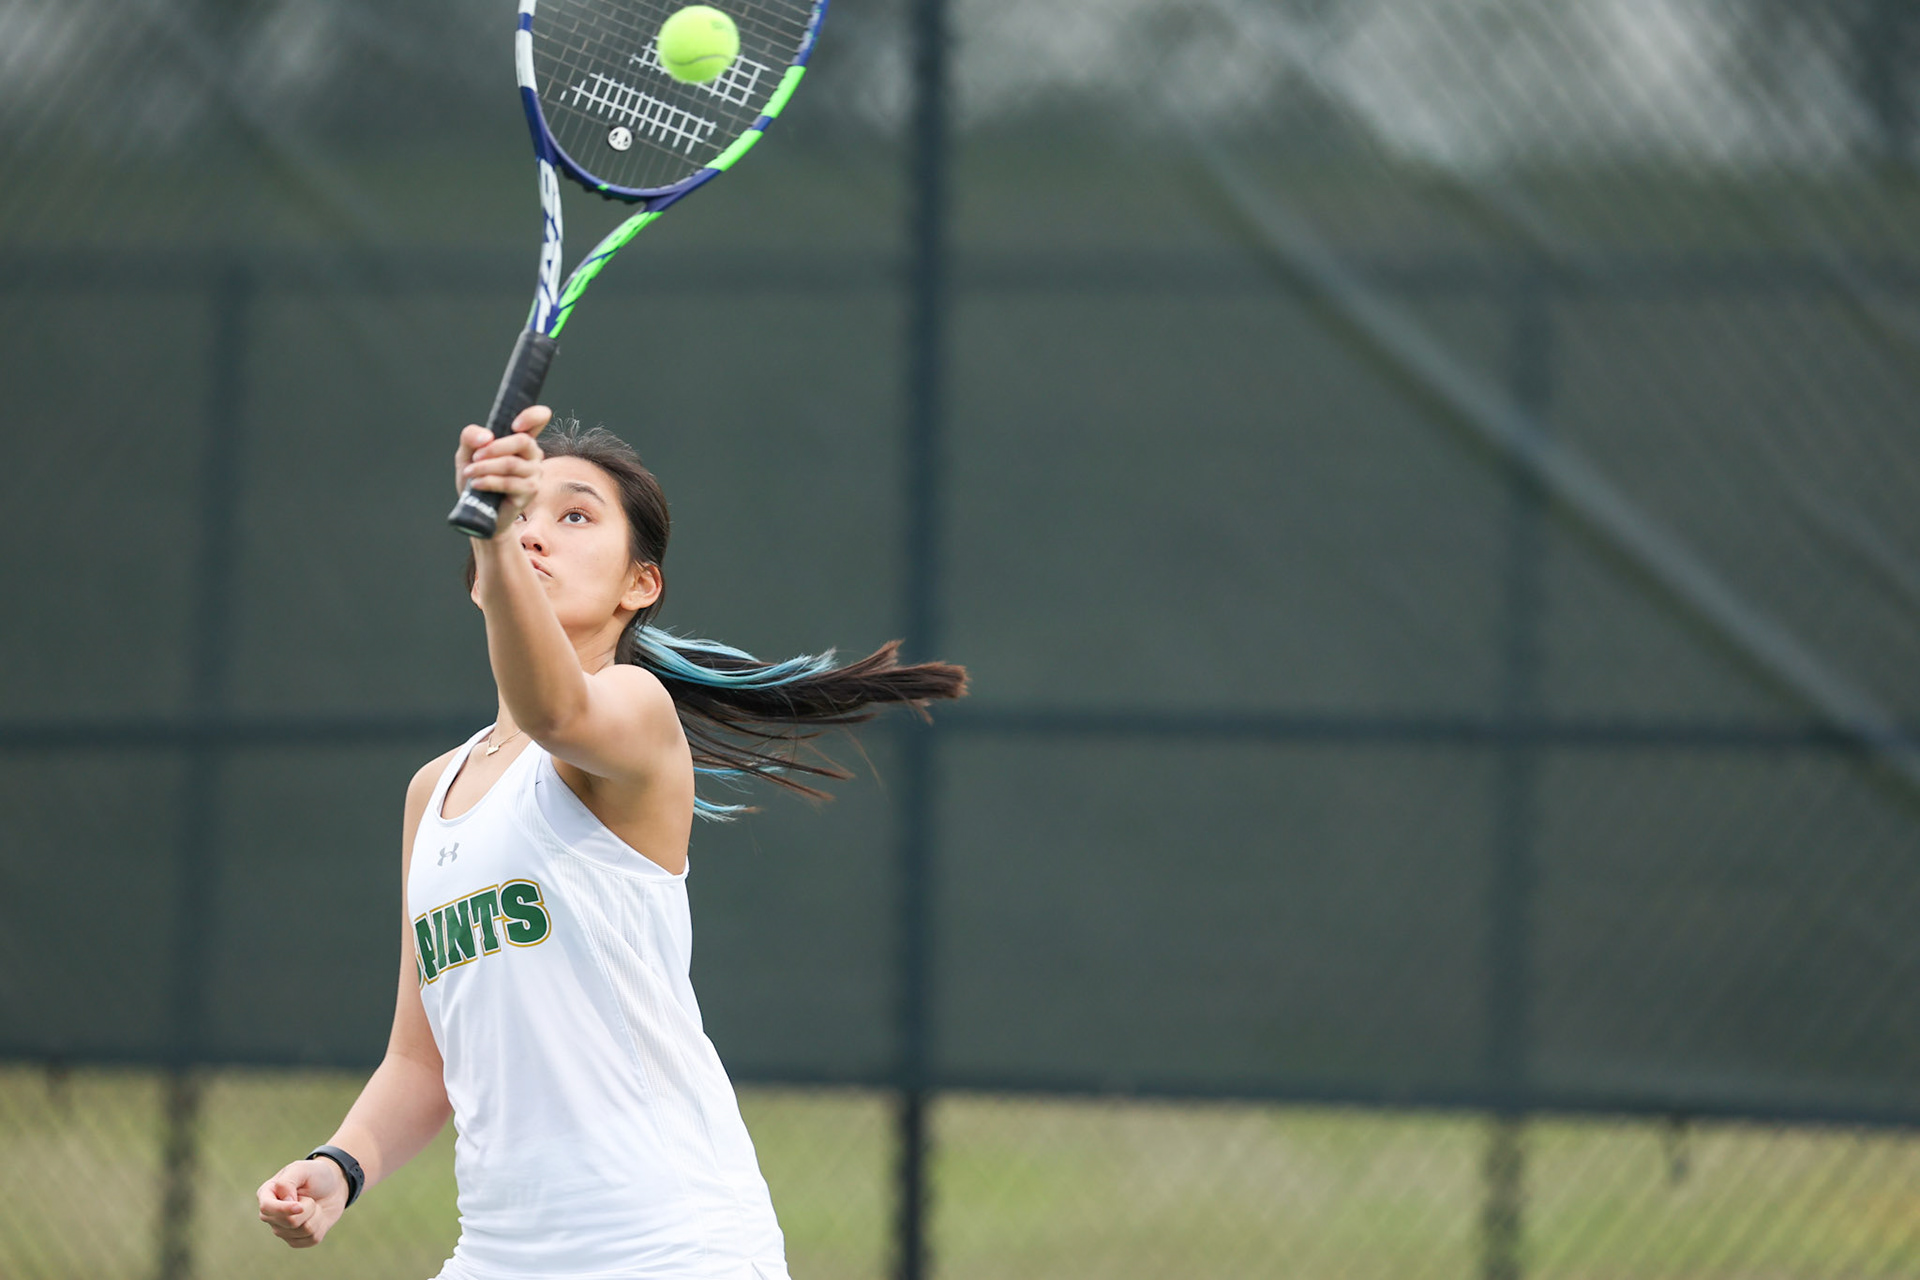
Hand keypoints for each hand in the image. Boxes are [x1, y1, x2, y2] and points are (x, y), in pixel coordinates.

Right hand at [256, 1157, 348, 1247]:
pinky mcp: (296, 1240)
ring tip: (314, 1205)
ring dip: (316, 1215)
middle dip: (308, 1208)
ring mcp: (282, 1230)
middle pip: (289, 1222)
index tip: (299, 1206)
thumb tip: (285, 1202)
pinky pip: (311, 1238)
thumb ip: (287, 1182)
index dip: (284, 1209)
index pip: (266, 1208)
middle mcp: (271, 1215)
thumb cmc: (316, 1175)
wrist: (334, 1186)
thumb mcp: (302, 1169)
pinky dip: (321, 1225)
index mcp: (267, 1195)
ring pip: (303, 1231)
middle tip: (310, 1197)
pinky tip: (317, 1216)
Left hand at [456, 405, 552, 534]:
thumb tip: (486, 437)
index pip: (539, 418)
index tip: (514, 425)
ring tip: (469, 473)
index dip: (532, 416)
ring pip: (511, 464)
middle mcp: (533, 455)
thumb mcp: (467, 453)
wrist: (478, 510)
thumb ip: (471, 437)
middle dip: (494, 448)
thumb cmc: (476, 478)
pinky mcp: (530, 492)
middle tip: (475, 457)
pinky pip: (509, 482)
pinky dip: (488, 481)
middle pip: (523, 441)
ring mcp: (534, 474)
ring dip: (485, 467)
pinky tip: (476, 484)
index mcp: (520, 440)